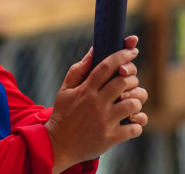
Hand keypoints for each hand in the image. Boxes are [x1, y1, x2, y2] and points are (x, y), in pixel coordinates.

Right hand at [45, 36, 147, 172]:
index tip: (132, 51)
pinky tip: (130, 121)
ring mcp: (105, 121)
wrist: (58, 144)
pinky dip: (137, 123)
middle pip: (124, 82)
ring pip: (133, 104)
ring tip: (130, 103)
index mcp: (85, 90)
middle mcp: (96, 103)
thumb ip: (78, 70)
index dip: (121, 56)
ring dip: (136, 102)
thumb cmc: (63, 114)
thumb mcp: (65, 90)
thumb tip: (92, 51)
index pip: (106, 66)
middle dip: (132, 79)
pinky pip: (135, 127)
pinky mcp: (111, 137)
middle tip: (130, 82)